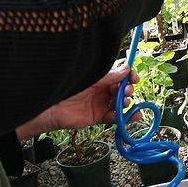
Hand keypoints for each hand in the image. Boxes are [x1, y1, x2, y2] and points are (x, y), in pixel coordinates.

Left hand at [16, 67, 134, 138]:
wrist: (53, 108)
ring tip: (125, 103)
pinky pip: (114, 118)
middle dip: (128, 90)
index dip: (129, 76)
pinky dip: (121, 118)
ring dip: (127, 104)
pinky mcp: (98, 117)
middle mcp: (102, 90)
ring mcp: (101, 104)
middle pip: (122, 90)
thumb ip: (109, 76)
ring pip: (120, 104)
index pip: (120, 75)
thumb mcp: (92, 80)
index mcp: (101, 78)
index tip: (134, 78)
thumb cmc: (69, 89)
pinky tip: (126, 117)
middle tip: (127, 91)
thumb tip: (127, 68)